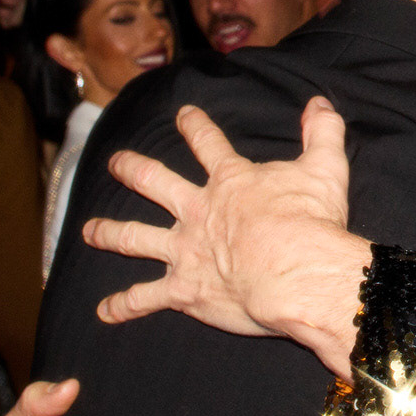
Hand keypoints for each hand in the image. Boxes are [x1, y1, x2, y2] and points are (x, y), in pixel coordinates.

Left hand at [85, 97, 370, 378]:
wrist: (295, 273)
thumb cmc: (311, 222)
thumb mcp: (325, 168)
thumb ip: (322, 133)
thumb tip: (320, 104)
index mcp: (230, 182)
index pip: (208, 144)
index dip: (195, 126)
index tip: (183, 114)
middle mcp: (198, 211)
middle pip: (155, 183)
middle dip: (133, 170)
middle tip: (116, 162)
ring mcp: (185, 251)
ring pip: (135, 237)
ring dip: (110, 232)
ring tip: (90, 230)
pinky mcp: (183, 290)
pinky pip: (144, 298)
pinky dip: (124, 305)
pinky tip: (104, 311)